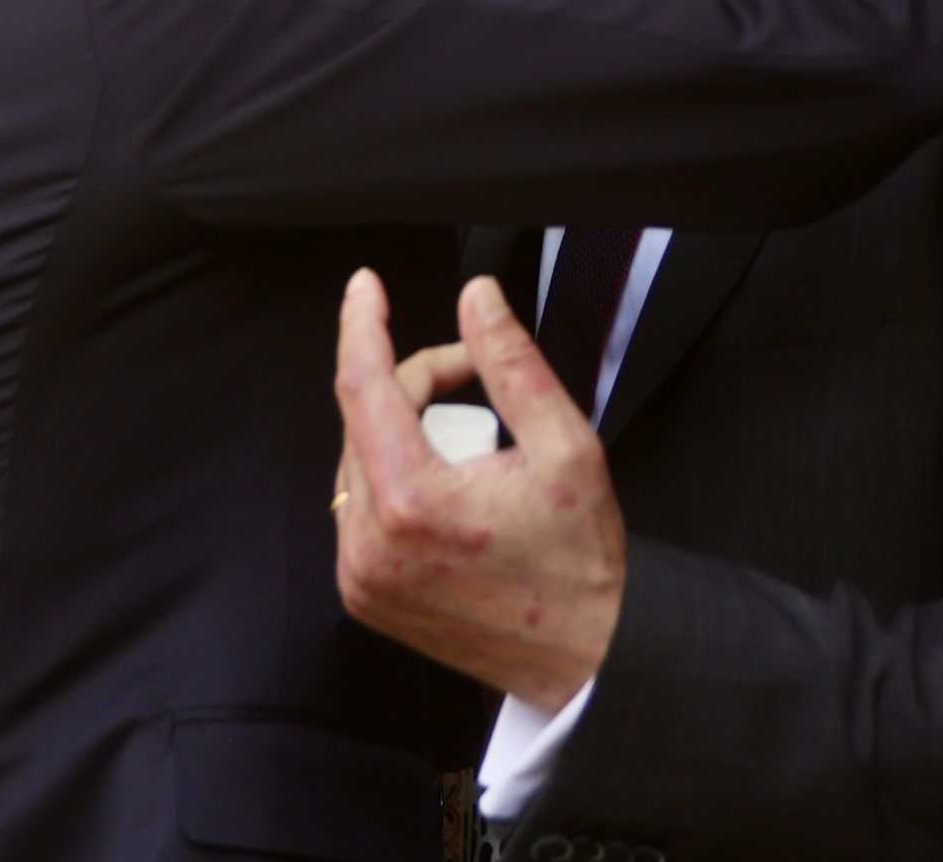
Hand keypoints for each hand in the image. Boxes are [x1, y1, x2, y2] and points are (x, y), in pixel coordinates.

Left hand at [333, 269, 625, 712]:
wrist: (584, 656)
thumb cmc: (579, 560)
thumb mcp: (565, 445)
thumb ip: (512, 363)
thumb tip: (477, 297)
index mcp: (412, 502)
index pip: (363, 384)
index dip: (364, 323)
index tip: (366, 285)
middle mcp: (369, 544)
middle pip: (365, 416)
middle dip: (417, 380)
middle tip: (477, 374)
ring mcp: (360, 576)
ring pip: (359, 457)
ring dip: (405, 427)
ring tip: (473, 440)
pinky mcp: (363, 595)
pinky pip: (360, 504)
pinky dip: (396, 474)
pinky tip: (449, 481)